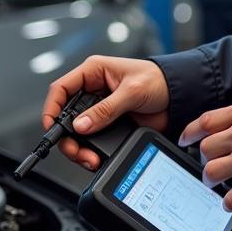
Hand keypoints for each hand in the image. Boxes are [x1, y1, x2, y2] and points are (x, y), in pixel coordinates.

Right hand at [42, 56, 169, 170]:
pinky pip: (93, 139)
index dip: (51, 108)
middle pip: (65, 115)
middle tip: (75, 151)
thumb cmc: (158, 80)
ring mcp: (100, 109)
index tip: (51, 127)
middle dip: (67, 137)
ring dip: (79, 147)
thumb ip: (105, 109)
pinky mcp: (110, 124)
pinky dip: (91, 151)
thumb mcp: (131, 92)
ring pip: (77, 131)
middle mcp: (93, 91)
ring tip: (89, 158)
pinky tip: (96, 157)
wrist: (180, 96)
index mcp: (94, 72)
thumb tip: (80, 125)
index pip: (61, 88)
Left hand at [180, 99, 231, 211]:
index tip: (185, 138)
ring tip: (220, 184)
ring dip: (213, 180)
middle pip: (206, 148)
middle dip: (206, 159)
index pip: (207, 120)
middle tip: (212, 165)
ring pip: (211, 172)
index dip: (191, 131)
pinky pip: (229, 197)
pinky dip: (230, 202)